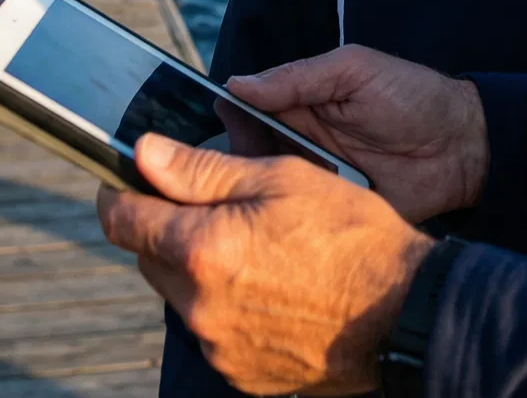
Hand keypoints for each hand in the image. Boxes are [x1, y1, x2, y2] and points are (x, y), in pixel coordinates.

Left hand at [98, 133, 434, 395]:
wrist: (406, 309)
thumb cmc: (350, 234)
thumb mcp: (280, 178)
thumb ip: (201, 169)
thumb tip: (142, 151)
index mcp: (201, 250)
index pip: (121, 219)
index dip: (120, 190)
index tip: (132, 177)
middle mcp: (198, 307)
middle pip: (148, 257)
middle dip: (168, 227)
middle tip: (217, 206)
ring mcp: (219, 347)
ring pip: (180, 295)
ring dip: (198, 268)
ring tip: (257, 247)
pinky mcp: (241, 374)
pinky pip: (212, 330)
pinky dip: (226, 305)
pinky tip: (271, 286)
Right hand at [228, 44, 487, 222]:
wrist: (464, 146)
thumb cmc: (413, 95)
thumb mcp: (354, 72)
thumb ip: (298, 77)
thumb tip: (237, 83)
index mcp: (300, 104)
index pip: (246, 110)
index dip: (229, 117)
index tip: (219, 118)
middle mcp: (299, 143)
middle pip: (247, 154)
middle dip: (237, 158)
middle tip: (239, 159)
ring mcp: (314, 182)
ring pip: (265, 190)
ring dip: (257, 191)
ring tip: (254, 191)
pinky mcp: (331, 214)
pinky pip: (297, 222)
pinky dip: (284, 221)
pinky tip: (276, 219)